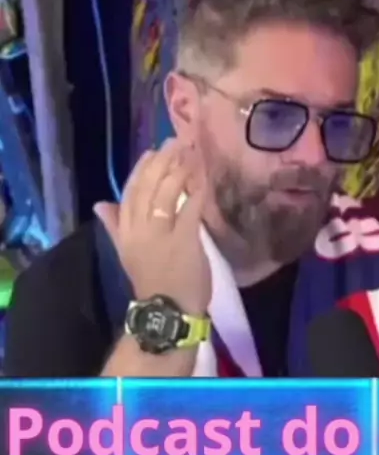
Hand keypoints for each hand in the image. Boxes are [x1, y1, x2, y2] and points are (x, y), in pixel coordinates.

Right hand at [93, 139, 210, 314]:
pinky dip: (196, 192)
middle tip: (175, 142)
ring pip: (166, 193)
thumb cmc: (153, 281)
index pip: (129, 193)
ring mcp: (161, 235)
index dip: (141, 170)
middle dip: (162, 162)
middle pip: (147, 188)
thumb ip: (115, 226)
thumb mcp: (128, 252)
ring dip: (179, 170)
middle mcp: (139, 230)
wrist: (168, 312)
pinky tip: (203, 179)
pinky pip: (189, 209)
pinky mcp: (184, 241)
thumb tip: (100, 204)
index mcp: (125, 232)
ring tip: (190, 153)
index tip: (152, 152)